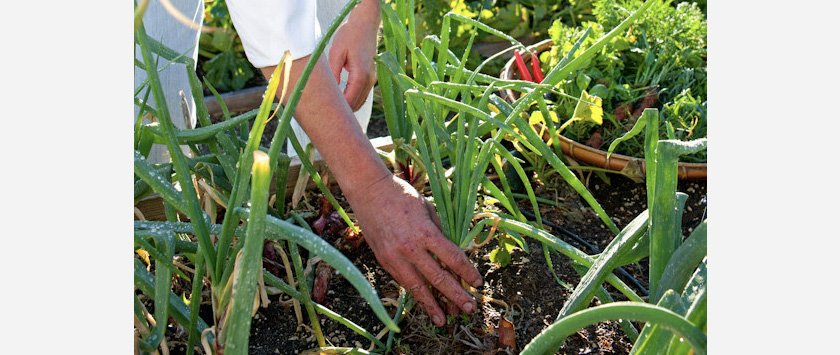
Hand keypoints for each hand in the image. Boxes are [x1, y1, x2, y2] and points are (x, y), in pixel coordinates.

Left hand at [328, 0, 379, 110]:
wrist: (365, 24)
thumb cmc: (350, 35)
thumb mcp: (336, 53)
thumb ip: (334, 74)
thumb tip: (330, 92)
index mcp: (360, 75)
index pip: (350, 100)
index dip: (339, 110)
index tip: (327, 116)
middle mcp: (369, 79)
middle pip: (357, 104)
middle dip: (344, 112)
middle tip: (328, 117)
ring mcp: (372, 78)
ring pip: (361, 100)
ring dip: (349, 106)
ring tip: (334, 112)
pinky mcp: (370, 76)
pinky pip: (362, 94)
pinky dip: (353, 99)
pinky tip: (342, 101)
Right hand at [346, 174, 483, 326]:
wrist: (368, 191)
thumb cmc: (402, 196)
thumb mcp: (428, 209)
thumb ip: (439, 232)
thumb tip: (452, 255)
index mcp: (425, 232)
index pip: (452, 258)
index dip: (467, 272)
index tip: (477, 283)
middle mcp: (409, 247)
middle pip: (437, 278)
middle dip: (455, 295)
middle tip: (469, 309)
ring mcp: (394, 256)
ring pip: (416, 287)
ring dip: (432, 305)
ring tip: (443, 320)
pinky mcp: (383, 260)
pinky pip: (403, 281)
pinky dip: (415, 293)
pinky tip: (425, 303)